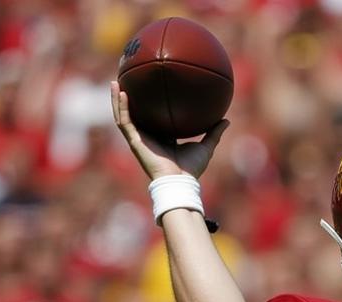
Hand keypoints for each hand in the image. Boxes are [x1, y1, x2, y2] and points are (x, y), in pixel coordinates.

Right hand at [110, 82, 228, 181]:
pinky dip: (121, 106)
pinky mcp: (135, 142)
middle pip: (135, 114)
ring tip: (115, 81)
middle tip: (128, 79)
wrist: (180, 182)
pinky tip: (120, 91)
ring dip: (117, 99)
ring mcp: (140, 139)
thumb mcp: (206, 147)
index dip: (149, 104)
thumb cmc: (192, 169)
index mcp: (162, 137)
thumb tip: (227, 120)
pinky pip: (124, 121)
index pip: (153, 117)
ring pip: (124, 116)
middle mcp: (148, 137)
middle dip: (129, 98)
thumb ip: (214, 133)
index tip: (149, 87)